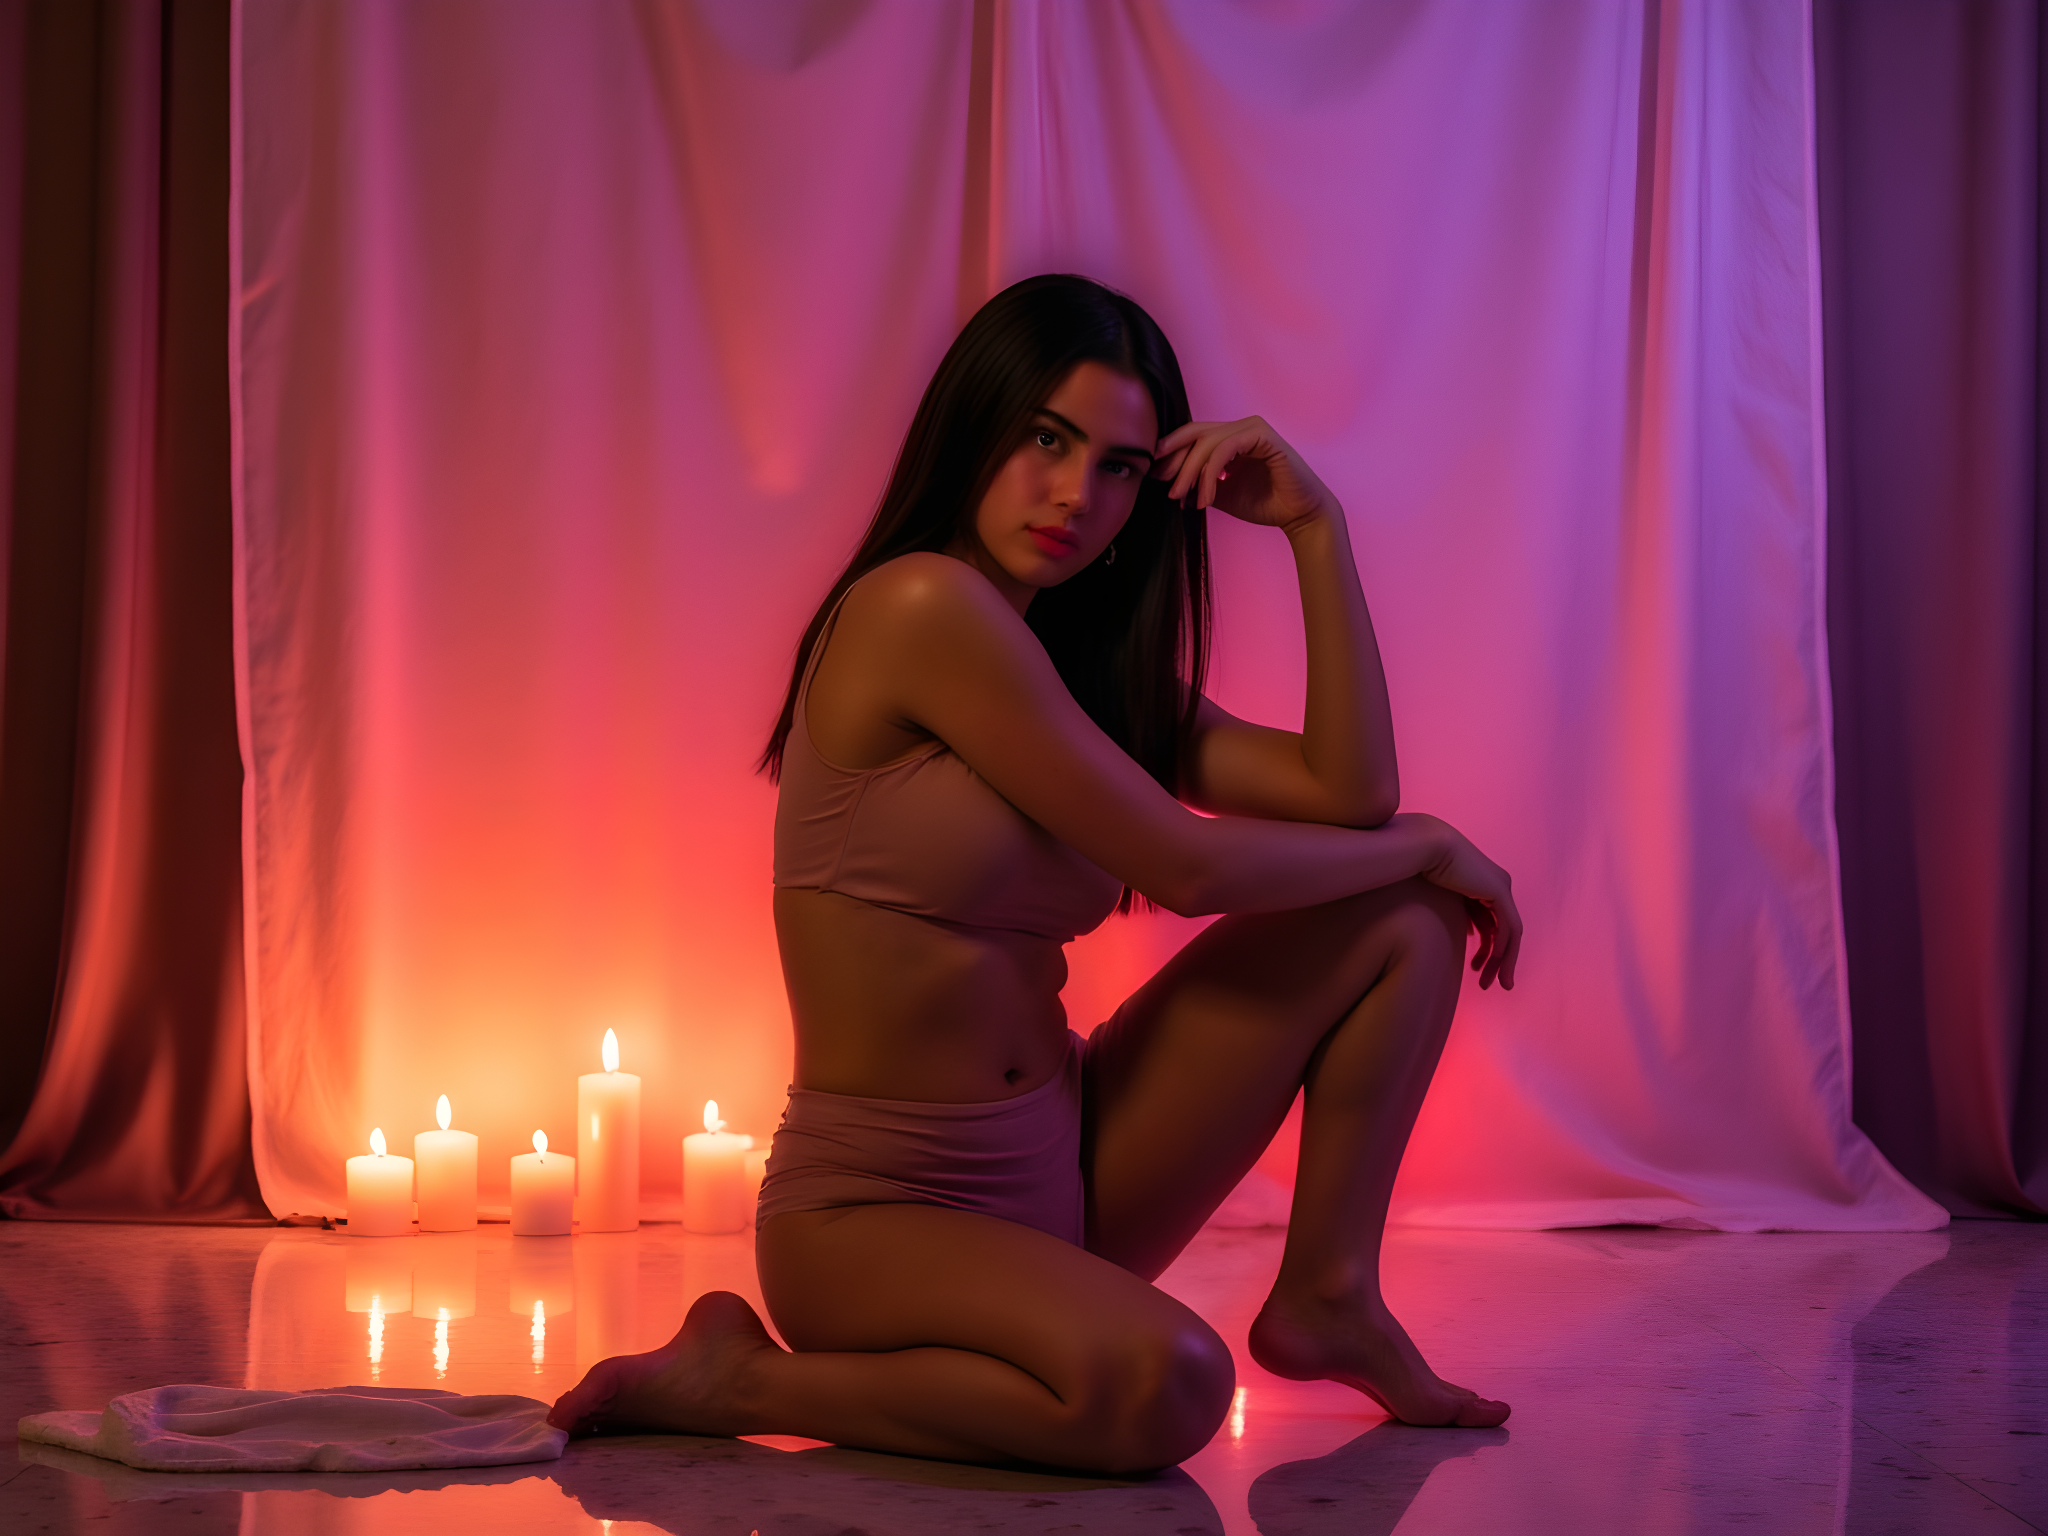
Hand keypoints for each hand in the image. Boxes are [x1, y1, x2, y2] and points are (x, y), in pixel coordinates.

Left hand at [1154, 415, 1339, 532]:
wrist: (1299, 515)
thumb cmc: (1264, 503)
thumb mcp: (1220, 494)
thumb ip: (1198, 482)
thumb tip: (1167, 481)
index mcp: (1229, 436)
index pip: (1191, 436)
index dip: (1170, 453)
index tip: (1152, 475)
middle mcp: (1240, 427)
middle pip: (1194, 434)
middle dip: (1174, 459)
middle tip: (1162, 484)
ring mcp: (1252, 428)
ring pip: (1207, 442)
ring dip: (1190, 471)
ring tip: (1181, 497)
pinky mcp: (1262, 435)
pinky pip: (1225, 449)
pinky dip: (1210, 474)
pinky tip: (1206, 498)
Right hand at [1397, 813, 1522, 989]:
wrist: (1423, 846)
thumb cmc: (1420, 867)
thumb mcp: (1442, 898)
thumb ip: (1459, 915)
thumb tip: (1470, 934)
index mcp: (1482, 885)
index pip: (1491, 924)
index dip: (1486, 949)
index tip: (1474, 969)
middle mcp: (1496, 885)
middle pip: (1503, 931)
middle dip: (1497, 961)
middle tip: (1488, 984)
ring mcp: (1500, 887)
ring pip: (1511, 933)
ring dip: (1503, 961)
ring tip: (1494, 983)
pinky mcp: (1498, 890)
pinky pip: (1508, 926)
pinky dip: (1504, 946)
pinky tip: (1495, 962)